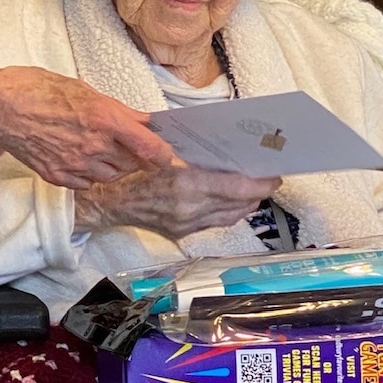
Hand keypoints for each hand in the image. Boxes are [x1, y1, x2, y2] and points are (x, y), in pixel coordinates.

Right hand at [0, 61, 178, 189]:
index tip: (168, 154)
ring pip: (111, 176)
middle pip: (132, 164)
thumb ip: (115, 109)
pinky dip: (89, 174)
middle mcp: (94, 146)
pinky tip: (80, 158)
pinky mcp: (58, 177)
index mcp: (105, 119)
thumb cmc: (35, 88)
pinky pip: (86, 183)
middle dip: (136, 156)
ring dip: (114, 166)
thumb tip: (142, 121)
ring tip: (101, 149)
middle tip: (131, 145)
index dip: (164, 154)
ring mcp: (75, 165)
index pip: (150, 148)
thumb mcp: (82, 88)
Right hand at [74, 164, 281, 241]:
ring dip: (245, 204)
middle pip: (238, 205)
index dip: (260, 183)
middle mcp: (189, 209)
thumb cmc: (130, 170)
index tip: (274, 176)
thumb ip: (194, 154)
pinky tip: (231, 202)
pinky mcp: (181, 233)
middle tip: (269, 180)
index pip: (236, 187)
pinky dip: (228, 212)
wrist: (107, 199)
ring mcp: (186, 224)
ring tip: (255, 190)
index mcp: (185, 185)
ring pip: (229, 217)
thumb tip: (225, 149)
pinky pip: (214, 223)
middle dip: (258, 193)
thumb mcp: (163, 153)